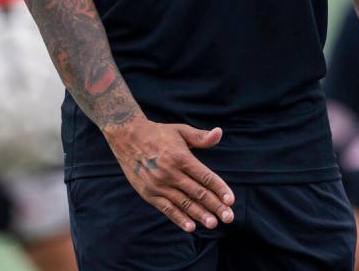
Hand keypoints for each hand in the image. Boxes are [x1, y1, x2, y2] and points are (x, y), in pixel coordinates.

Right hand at [104, 116, 234, 232]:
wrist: (127, 137)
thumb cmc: (159, 133)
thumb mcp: (180, 131)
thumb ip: (200, 137)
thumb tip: (219, 133)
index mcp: (181, 157)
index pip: (204, 176)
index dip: (219, 188)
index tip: (231, 200)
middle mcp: (170, 172)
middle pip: (197, 193)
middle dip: (215, 206)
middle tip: (229, 217)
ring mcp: (159, 185)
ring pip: (184, 203)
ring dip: (200, 215)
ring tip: (214, 223)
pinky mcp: (149, 193)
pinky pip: (167, 209)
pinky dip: (179, 219)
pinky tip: (191, 227)